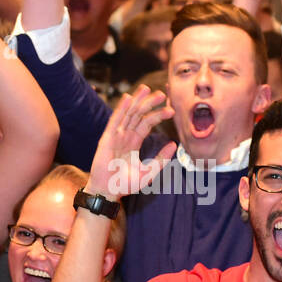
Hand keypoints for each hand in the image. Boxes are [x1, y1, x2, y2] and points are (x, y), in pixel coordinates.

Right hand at [87, 86, 177, 200]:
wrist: (108, 192)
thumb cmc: (125, 184)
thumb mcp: (148, 172)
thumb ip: (161, 158)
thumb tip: (174, 144)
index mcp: (133, 142)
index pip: (147, 123)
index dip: (158, 116)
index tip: (171, 111)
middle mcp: (125, 136)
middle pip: (138, 115)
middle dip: (149, 104)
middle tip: (163, 94)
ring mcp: (115, 136)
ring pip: (128, 114)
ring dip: (137, 101)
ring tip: (147, 89)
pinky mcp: (107, 139)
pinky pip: (115, 121)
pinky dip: (121, 109)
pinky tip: (128, 98)